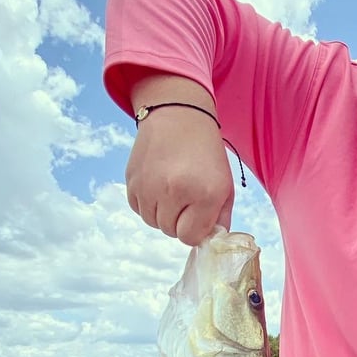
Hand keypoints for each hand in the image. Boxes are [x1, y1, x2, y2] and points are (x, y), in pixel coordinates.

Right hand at [125, 75, 234, 245]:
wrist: (178, 115)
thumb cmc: (206, 153)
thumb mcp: (225, 185)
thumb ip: (221, 218)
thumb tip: (211, 241)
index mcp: (204, 195)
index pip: (190, 238)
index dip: (195, 230)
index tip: (198, 216)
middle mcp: (174, 192)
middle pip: (171, 232)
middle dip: (180, 221)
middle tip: (187, 199)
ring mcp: (149, 186)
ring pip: (153, 222)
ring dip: (163, 214)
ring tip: (173, 191)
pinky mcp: (132, 180)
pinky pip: (138, 209)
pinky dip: (148, 204)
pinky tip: (159, 185)